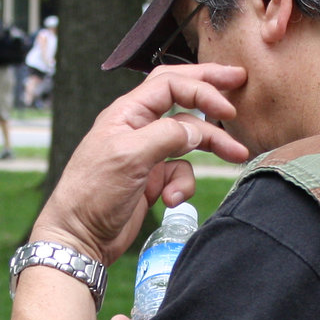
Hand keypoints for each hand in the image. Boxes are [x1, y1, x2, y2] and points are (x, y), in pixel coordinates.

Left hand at [30, 63, 247, 264]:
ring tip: (237, 155)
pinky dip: (183, 185)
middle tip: (239, 82)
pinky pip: (181, 172)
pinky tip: (170, 200)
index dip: (201, 89)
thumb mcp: (129, 157)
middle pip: (180, 97)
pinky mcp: (153, 179)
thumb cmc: (92, 193)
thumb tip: (198, 128)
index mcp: (127, 113)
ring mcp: (147, 153)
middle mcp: (138, 127)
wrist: (80, 237)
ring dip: (212, 146)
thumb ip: (166, 135)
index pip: (169, 84)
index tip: (226, 105)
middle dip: (209, 91)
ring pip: (189, 138)